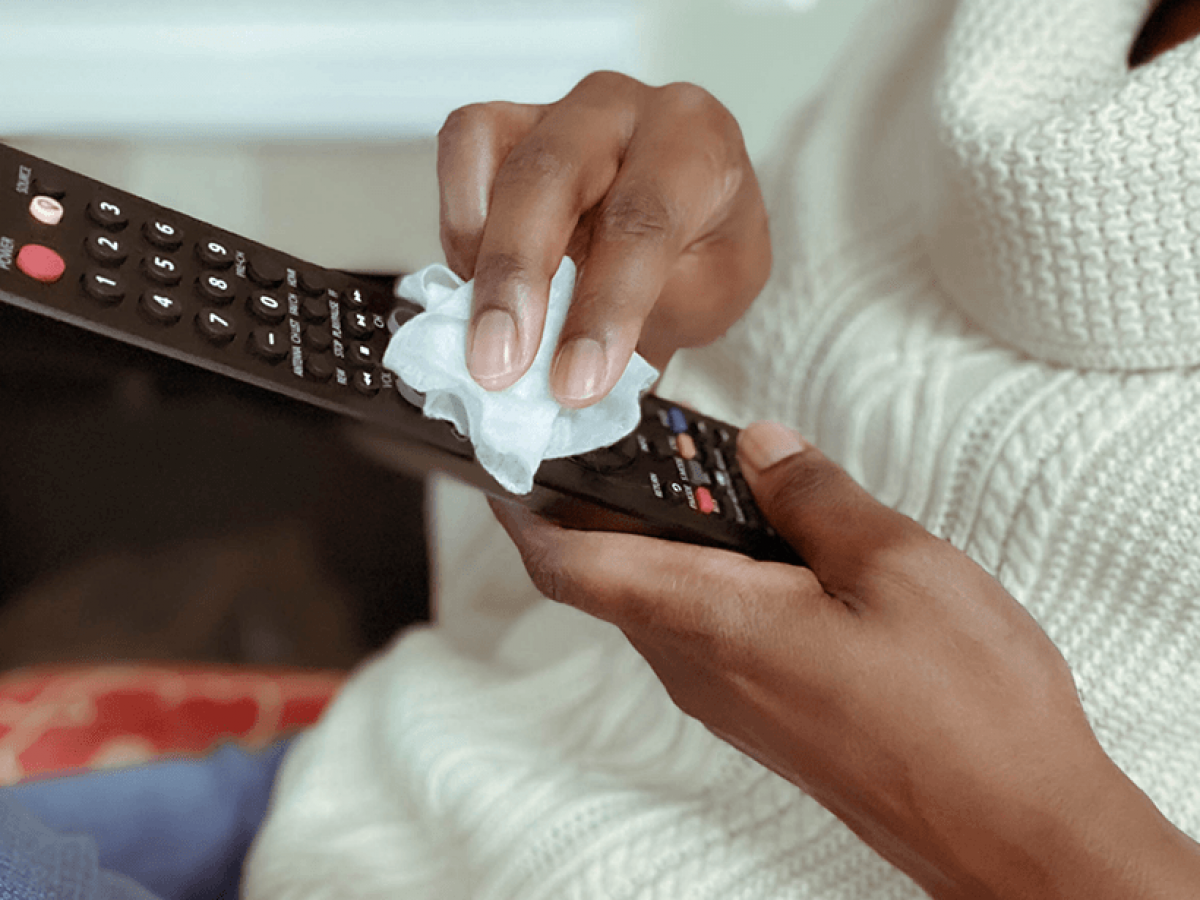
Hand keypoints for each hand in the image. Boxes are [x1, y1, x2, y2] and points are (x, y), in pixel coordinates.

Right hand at [437, 71, 770, 406]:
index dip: (604, 307)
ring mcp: (555, 111)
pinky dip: (458, 226)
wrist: (693, 219)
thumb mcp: (713, 293)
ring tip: (479, 333)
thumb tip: (571, 365)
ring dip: (475, 254)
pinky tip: (475, 284)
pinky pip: (460, 151)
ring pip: (487, 148)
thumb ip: (648, 317)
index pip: (642, 219)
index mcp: (695, 142)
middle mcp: (622, 110)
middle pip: (550, 175)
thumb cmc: (705, 249)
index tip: (576, 381)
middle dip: (517, 277)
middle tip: (500, 365)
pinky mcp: (505, 125)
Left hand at [491, 421, 1199, 898]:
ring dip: (659, 538)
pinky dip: (704, 575)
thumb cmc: (964, 710)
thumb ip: (815, 496)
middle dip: (599, 503)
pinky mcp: (765, 714)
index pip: (573, 562)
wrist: (1013, 831)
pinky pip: (703, 631)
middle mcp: (701, 668)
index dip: (524, 506)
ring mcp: (730, 699)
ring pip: (658, 602)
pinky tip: (762, 543)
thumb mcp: (896, 565)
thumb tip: (763, 447)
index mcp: (713, 620)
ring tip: (702, 476)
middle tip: (621, 434)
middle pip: (608, 576)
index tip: (504, 456)